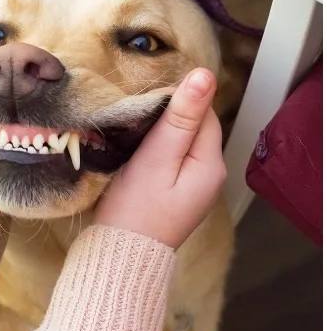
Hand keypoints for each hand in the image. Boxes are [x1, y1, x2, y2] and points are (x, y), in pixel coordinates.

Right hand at [94, 68, 226, 248]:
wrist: (119, 254)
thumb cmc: (135, 209)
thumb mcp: (157, 158)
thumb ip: (181, 118)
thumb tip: (204, 75)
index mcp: (210, 164)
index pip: (202, 113)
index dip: (174, 102)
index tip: (142, 107)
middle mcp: (210, 175)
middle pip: (193, 128)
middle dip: (166, 119)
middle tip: (132, 123)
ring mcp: (193, 188)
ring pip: (180, 144)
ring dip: (158, 136)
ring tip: (131, 138)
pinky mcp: (175, 196)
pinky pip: (171, 161)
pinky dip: (154, 154)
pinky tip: (135, 157)